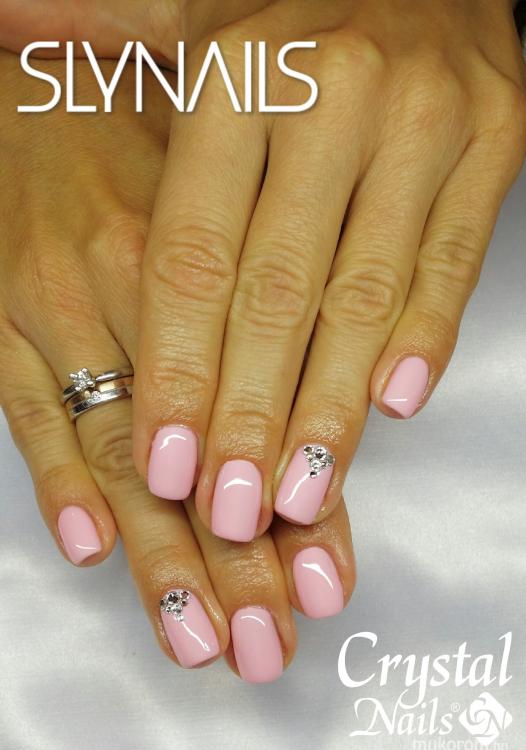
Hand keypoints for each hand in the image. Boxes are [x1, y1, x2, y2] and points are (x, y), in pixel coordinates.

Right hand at [0, 50, 355, 681]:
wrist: (36, 101)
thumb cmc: (142, 159)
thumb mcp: (223, 210)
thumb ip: (264, 310)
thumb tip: (314, 423)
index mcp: (210, 262)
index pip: (265, 408)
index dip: (297, 502)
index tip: (325, 582)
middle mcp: (135, 292)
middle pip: (194, 449)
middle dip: (233, 559)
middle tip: (264, 643)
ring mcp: (56, 312)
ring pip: (114, 449)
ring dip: (155, 552)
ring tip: (196, 637)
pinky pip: (26, 412)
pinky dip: (54, 483)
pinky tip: (89, 548)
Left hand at [131, 0, 525, 538]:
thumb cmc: (292, 16)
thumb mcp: (189, 20)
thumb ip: (102, 36)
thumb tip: (3, 23)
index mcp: (239, 78)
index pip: (197, 252)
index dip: (179, 367)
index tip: (165, 463)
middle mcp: (333, 99)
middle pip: (278, 293)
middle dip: (251, 415)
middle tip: (230, 514)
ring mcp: (423, 125)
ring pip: (367, 295)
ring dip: (331, 408)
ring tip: (301, 497)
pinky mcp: (493, 149)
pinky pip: (452, 262)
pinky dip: (423, 339)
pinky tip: (391, 407)